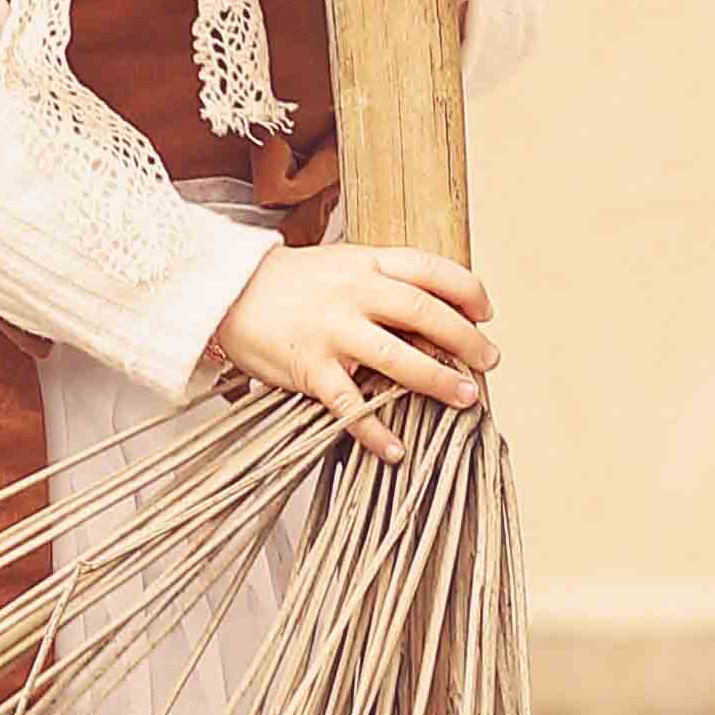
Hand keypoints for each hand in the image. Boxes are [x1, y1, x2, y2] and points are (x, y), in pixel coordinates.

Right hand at [207, 237, 493, 463]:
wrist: (226, 291)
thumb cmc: (293, 284)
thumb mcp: (342, 267)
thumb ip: (385, 284)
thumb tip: (438, 315)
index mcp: (367, 264)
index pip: (432, 269)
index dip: (468, 290)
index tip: (487, 313)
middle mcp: (355, 292)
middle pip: (426, 313)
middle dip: (467, 340)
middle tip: (489, 361)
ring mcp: (332, 329)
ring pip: (399, 358)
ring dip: (439, 381)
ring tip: (466, 399)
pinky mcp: (309, 366)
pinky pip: (351, 405)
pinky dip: (376, 431)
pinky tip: (396, 451)